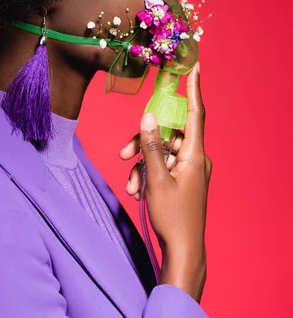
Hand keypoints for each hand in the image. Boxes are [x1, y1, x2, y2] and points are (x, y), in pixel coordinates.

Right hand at [119, 62, 212, 255]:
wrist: (183, 251)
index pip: (196, 113)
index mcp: (195, 155)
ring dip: (142, 164)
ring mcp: (189, 170)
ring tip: (132, 185)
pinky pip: (163, 167)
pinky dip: (148, 174)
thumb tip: (149, 116)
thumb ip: (150, 145)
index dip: (194, 88)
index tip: (195, 66)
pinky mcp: (183, 180)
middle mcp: (195, 159)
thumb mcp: (156, 179)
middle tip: (123, 155)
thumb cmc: (173, 217)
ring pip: (161, 152)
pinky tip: (138, 191)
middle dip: (143, 144)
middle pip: (168, 135)